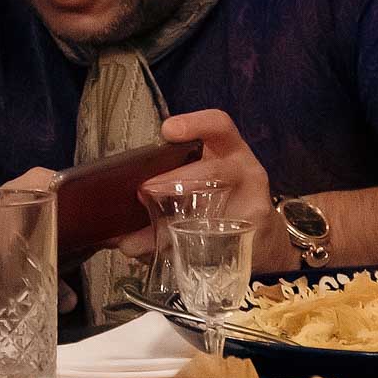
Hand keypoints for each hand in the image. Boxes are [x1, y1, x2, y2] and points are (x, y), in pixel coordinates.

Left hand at [138, 110, 291, 273]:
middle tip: (146, 190)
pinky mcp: (252, 234)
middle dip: (178, 179)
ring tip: (146, 235)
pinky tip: (168, 254)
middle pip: (215, 170)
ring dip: (179, 220)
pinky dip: (188, 248)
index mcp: (226, 150)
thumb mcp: (193, 191)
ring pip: (218, 210)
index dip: (195, 123)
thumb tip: (117, 236)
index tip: (168, 130)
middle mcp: (243, 170)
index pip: (217, 126)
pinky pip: (220, 239)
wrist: (259, 239)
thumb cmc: (217, 203)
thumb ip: (155, 202)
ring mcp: (252, 202)